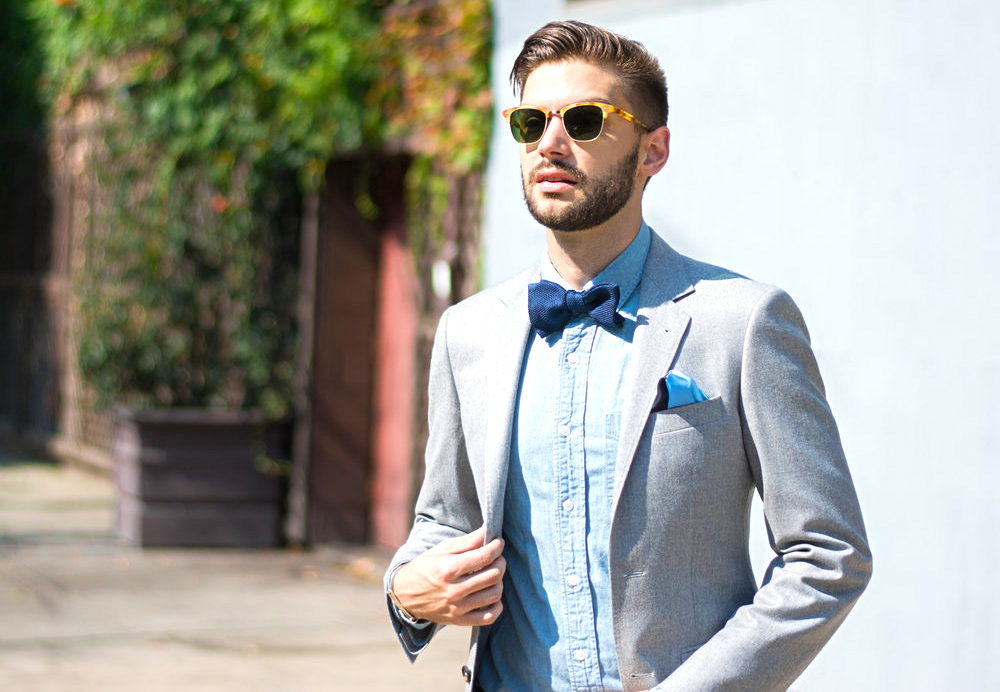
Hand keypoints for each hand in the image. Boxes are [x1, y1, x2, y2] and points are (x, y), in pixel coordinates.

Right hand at [391, 525, 505, 625]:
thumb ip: (468, 540)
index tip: (498, 543)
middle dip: (501, 562)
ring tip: (492, 575)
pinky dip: (496, 605)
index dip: (497, 547)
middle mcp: (454, 590)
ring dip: (499, 582)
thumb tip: (489, 529)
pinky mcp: (459, 620)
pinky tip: (490, 595)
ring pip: (494, 594)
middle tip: (497, 557)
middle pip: (493, 575)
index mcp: (448, 568)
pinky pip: (489, 617)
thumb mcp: (442, 548)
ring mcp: (457, 608)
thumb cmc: (426, 567)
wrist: (405, 595)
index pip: (485, 557)